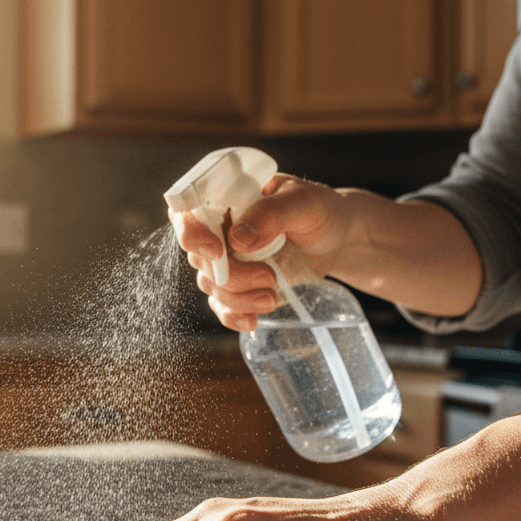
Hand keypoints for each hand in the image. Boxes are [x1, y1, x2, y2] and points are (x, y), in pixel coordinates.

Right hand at [170, 173, 356, 331]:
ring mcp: (226, 261)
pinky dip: (234, 316)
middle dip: (232, 275)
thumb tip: (237, 239)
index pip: (185, 212)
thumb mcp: (303, 201)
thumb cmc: (318, 210)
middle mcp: (218, 231)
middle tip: (269, 276)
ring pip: (211, 286)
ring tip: (272, 295)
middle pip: (200, 258)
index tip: (217, 251)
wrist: (336, 239)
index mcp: (225, 199)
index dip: (190, 233)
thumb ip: (271, 213)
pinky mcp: (238, 286)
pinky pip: (221, 306)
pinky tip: (253, 320)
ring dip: (239, 297)